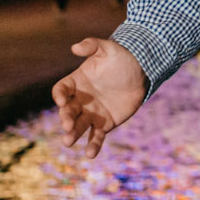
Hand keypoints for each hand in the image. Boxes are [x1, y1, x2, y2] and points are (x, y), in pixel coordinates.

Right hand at [52, 37, 147, 156]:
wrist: (140, 72)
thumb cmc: (121, 58)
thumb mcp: (108, 47)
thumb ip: (92, 45)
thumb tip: (75, 48)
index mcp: (76, 82)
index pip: (61, 90)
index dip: (59, 95)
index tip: (61, 101)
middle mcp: (80, 100)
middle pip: (67, 110)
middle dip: (66, 118)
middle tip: (68, 125)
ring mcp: (91, 113)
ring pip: (79, 126)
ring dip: (73, 134)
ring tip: (69, 141)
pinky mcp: (104, 124)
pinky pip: (96, 136)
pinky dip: (93, 145)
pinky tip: (90, 154)